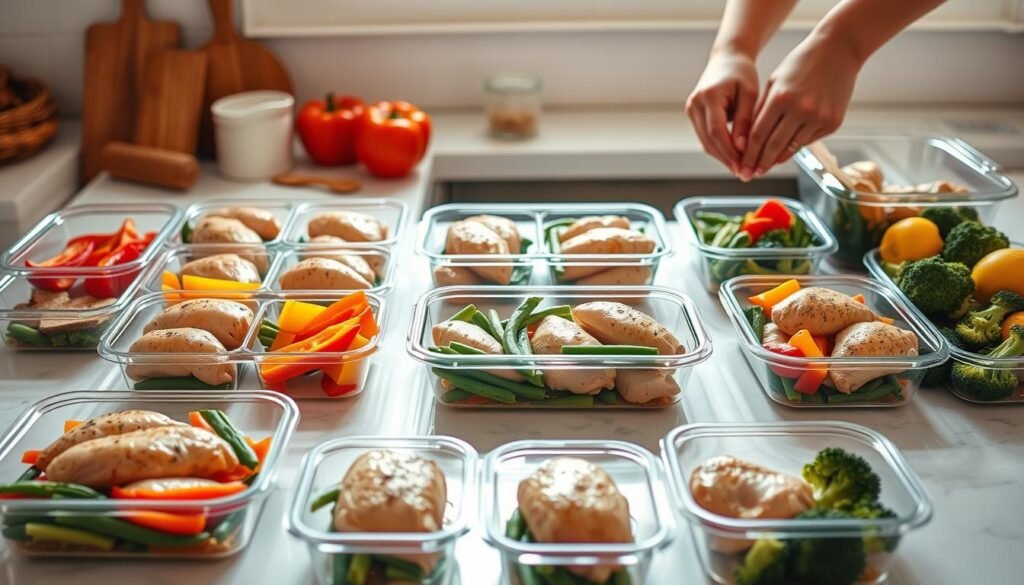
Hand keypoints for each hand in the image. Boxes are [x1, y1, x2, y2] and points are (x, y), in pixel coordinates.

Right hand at [686, 48, 758, 174]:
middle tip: (742, 171)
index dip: (729, 152)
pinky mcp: (693, 114)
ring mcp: (691, 109)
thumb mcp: (750, 94)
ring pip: (705, 141)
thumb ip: (745, 121)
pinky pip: (705, 136)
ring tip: (739, 166)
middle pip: (708, 140)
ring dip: (721, 156)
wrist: (727, 59)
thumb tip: (742, 147)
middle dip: (726, 158)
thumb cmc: (741, 72)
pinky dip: (718, 147)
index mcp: (709, 96)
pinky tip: (732, 154)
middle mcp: (695, 103)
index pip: (717, 131)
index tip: (742, 165)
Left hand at [739, 34, 861, 180]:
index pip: (758, 135)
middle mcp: (801, 110)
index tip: (742, 166)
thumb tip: (750, 139)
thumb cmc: (801, 63)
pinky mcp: (833, 122)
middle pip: (773, 146)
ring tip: (764, 167)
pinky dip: (795, 147)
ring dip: (776, 159)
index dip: (748, 154)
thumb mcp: (775, 82)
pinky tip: (784, 152)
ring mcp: (819, 118)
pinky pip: (808, 141)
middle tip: (749, 175)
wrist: (839, 50)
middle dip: (759, 163)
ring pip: (792, 147)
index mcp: (781, 98)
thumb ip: (762, 110)